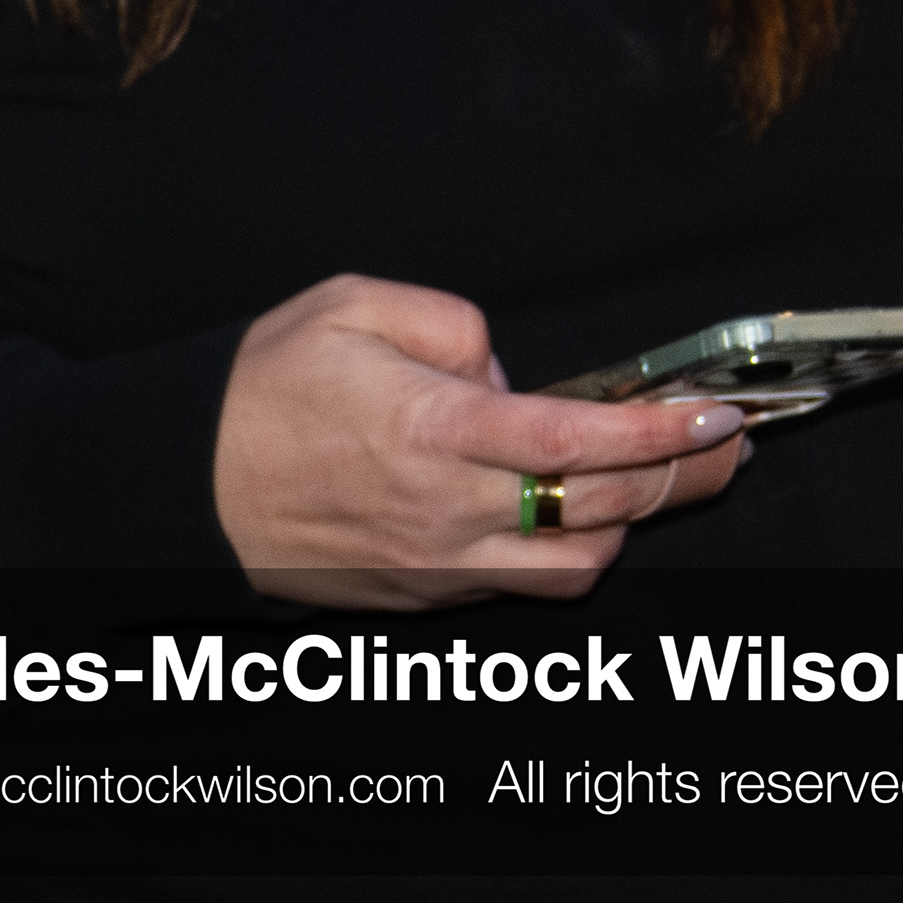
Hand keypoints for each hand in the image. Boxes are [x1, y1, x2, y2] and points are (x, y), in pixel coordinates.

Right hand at [211, 275, 749, 608]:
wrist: (180, 485)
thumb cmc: (255, 395)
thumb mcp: (346, 307)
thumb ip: (450, 323)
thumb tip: (506, 370)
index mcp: (430, 428)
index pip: (580, 439)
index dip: (663, 430)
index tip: (713, 413)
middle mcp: (441, 508)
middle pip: (602, 510)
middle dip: (682, 478)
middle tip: (722, 448)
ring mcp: (432, 562)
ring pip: (573, 569)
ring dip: (623, 529)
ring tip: (640, 488)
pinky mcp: (417, 594)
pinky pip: (514, 587)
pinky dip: (556, 555)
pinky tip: (561, 518)